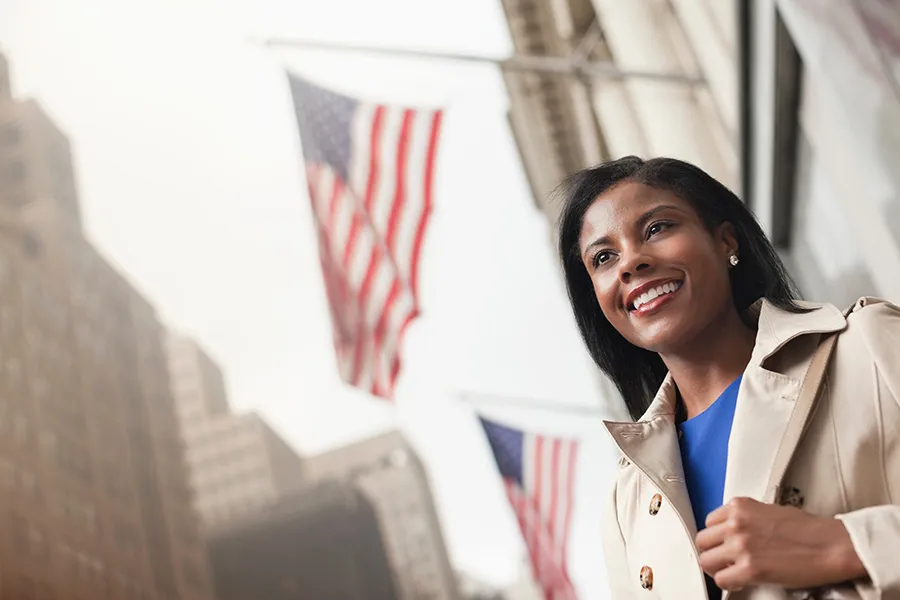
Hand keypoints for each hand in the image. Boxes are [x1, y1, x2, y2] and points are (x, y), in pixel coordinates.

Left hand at [695, 497, 866, 590]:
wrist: (832, 545)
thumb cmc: (810, 530)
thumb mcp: (769, 511)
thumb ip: (747, 518)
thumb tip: (734, 531)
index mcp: (740, 506)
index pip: (709, 522)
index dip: (716, 536)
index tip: (722, 543)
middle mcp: (737, 523)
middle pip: (703, 541)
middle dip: (712, 552)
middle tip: (723, 560)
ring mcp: (741, 546)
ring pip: (706, 561)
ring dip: (717, 568)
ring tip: (730, 571)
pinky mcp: (750, 569)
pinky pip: (722, 580)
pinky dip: (728, 583)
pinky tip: (739, 581)